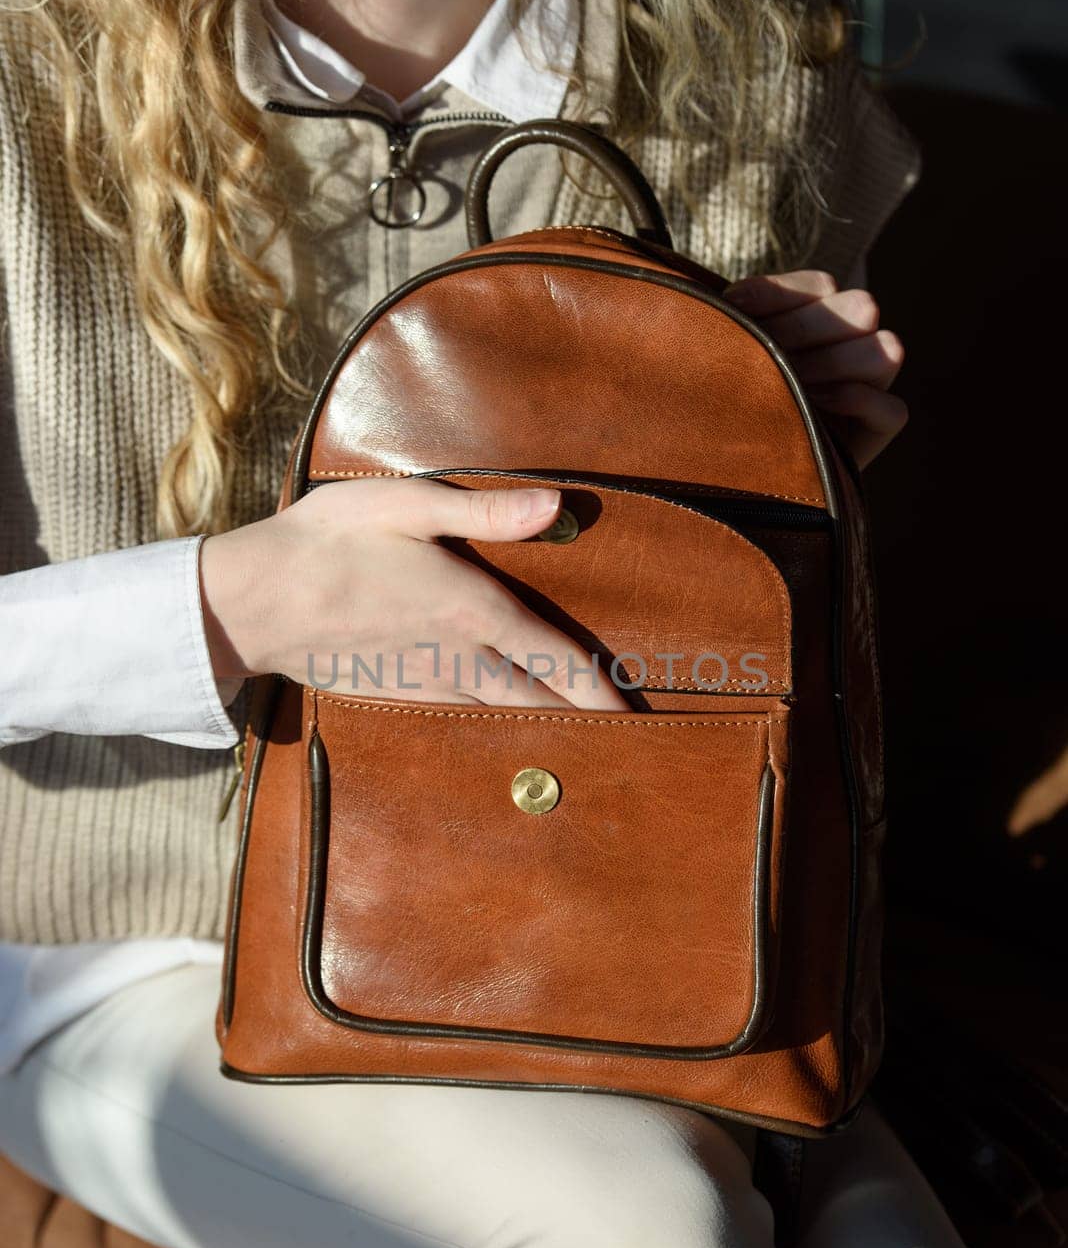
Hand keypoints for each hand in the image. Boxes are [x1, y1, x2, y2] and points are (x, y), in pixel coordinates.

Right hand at [198, 478, 629, 710]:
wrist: (253, 601)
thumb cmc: (328, 540)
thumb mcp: (406, 505)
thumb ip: (488, 513)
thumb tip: (558, 506)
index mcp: (472, 608)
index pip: (557, 659)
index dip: (601, 691)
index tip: (636, 715)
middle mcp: (459, 657)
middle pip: (539, 701)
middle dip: (584, 722)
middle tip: (625, 743)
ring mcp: (426, 684)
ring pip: (502, 715)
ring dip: (544, 729)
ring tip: (581, 741)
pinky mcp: (397, 696)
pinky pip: (463, 718)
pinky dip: (495, 728)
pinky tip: (506, 729)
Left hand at [722, 271, 907, 470]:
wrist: (737, 474)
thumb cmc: (727, 405)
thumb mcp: (730, 359)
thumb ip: (739, 326)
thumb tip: (727, 304)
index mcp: (822, 315)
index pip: (821, 285)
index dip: (779, 294)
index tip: (733, 310)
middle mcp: (854, 344)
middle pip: (862, 307)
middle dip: (805, 329)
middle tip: (764, 356)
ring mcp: (871, 385)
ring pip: (886, 351)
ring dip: (833, 363)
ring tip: (788, 385)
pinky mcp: (878, 428)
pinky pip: (893, 411)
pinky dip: (860, 402)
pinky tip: (816, 405)